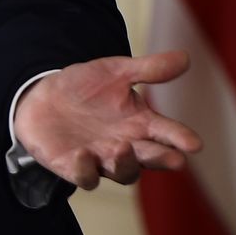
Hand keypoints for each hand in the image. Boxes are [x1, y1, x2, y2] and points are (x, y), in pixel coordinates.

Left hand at [14, 49, 203, 188]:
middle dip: (162, 158)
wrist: (41, 95)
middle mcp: (125, 146)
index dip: (180, 138)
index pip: (166, 133)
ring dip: (125, 164)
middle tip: (175, 159)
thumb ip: (148, 69)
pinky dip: (85, 170)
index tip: (194, 143)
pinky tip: (83, 154)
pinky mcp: (73, 167)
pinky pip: (84, 177)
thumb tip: (185, 57)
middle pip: (150, 158)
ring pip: (122, 172)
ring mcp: (101, 159)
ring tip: (122, 147)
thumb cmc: (84, 86)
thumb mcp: (114, 72)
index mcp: (140, 123)